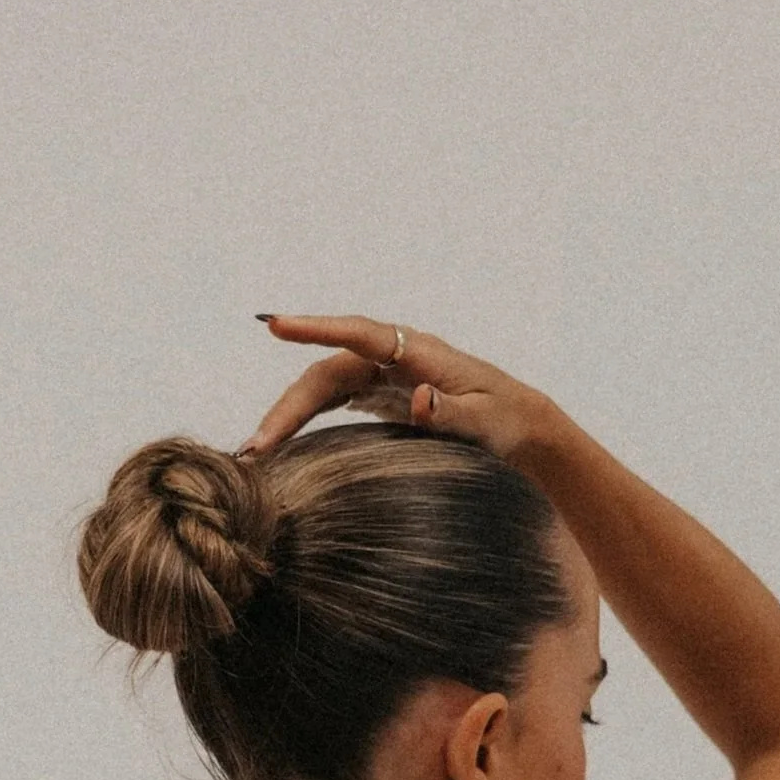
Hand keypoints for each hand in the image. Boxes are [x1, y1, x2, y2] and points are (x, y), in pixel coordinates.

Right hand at [238, 315, 555, 461]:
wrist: (522, 429)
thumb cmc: (507, 422)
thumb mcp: (486, 421)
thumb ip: (452, 412)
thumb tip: (418, 399)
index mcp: (417, 352)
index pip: (358, 335)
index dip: (316, 329)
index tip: (276, 325)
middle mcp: (392, 358)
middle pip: (327, 373)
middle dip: (289, 406)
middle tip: (257, 445)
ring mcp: (381, 377)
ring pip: (322, 389)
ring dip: (289, 417)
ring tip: (257, 454)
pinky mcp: (377, 398)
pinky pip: (331, 404)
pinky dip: (305, 421)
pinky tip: (281, 448)